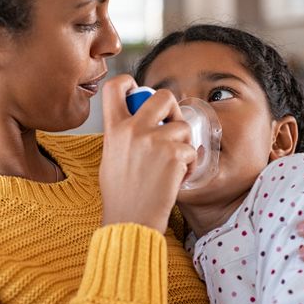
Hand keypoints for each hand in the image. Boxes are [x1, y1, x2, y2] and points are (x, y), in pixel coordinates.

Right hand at [99, 75, 195, 233]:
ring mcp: (154, 140)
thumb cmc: (121, 195)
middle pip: (163, 95)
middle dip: (174, 109)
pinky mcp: (174, 154)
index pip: (114, 86)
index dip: (129, 82)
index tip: (138, 92)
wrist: (130, 220)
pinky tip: (178, 178)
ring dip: (185, 144)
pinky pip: (191, 150)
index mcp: (114, 129)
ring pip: (184, 126)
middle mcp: (133, 129)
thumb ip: (124, 136)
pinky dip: (190, 164)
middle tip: (173, 127)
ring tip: (174, 165)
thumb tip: (140, 123)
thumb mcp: (112, 158)